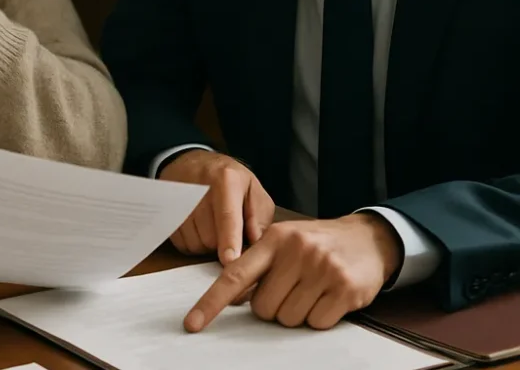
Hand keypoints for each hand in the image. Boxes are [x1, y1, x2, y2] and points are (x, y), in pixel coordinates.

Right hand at [160, 150, 274, 264]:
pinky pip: (182, 244)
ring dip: (207, 244)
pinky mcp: (166, 212)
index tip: (229, 260)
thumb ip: (259, 217)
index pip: (227, 215)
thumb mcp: (253, 190)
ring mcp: (178, 200)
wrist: (191, 162)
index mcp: (225, 180)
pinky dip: (193, 243)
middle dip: (222, 243)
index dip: (229, 240)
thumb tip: (255, 244)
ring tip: (212, 224)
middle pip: (211, 237)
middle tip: (227, 229)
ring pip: (196, 243)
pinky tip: (198, 227)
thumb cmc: (228, 179)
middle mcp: (199, 188)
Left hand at [184, 213, 401, 331]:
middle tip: (292, 288)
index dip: (211, 302)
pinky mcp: (345, 288)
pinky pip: (316, 323)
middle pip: (263, 307)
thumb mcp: (285, 242)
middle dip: (273, 306)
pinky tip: (328, 297)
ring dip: (297, 312)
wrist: (368, 238)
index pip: (234, 275)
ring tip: (311, 289)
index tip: (193, 324)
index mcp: (273, 239)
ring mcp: (322, 269)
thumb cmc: (317, 243)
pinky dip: (319, 317)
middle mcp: (296, 251)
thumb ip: (259, 266)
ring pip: (288, 318)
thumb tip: (233, 297)